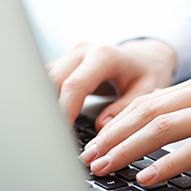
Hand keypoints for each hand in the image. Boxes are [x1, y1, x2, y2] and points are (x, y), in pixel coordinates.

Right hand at [46, 39, 176, 127]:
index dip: (64, 111)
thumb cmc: (148, 73)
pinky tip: (45, 117)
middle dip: (48, 111)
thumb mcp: (146, 91)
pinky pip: (47, 79)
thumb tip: (101, 129)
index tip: (60, 133)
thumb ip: (124, 108)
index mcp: (104, 57)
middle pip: (53, 82)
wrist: (146, 57)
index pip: (75, 85)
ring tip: (44, 130)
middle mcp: (84, 52)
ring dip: (42, 104)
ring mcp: (72, 55)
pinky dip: (45, 98)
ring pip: (45, 79)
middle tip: (50, 138)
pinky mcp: (65, 62)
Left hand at [80, 73, 190, 185]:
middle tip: (87, 159)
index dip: (115, 123)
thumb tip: (159, 140)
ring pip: (167, 125)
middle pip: (149, 111)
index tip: (92, 144)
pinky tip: (149, 176)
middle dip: (112, 136)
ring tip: (106, 167)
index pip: (149, 102)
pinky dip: (169, 161)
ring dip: (130, 148)